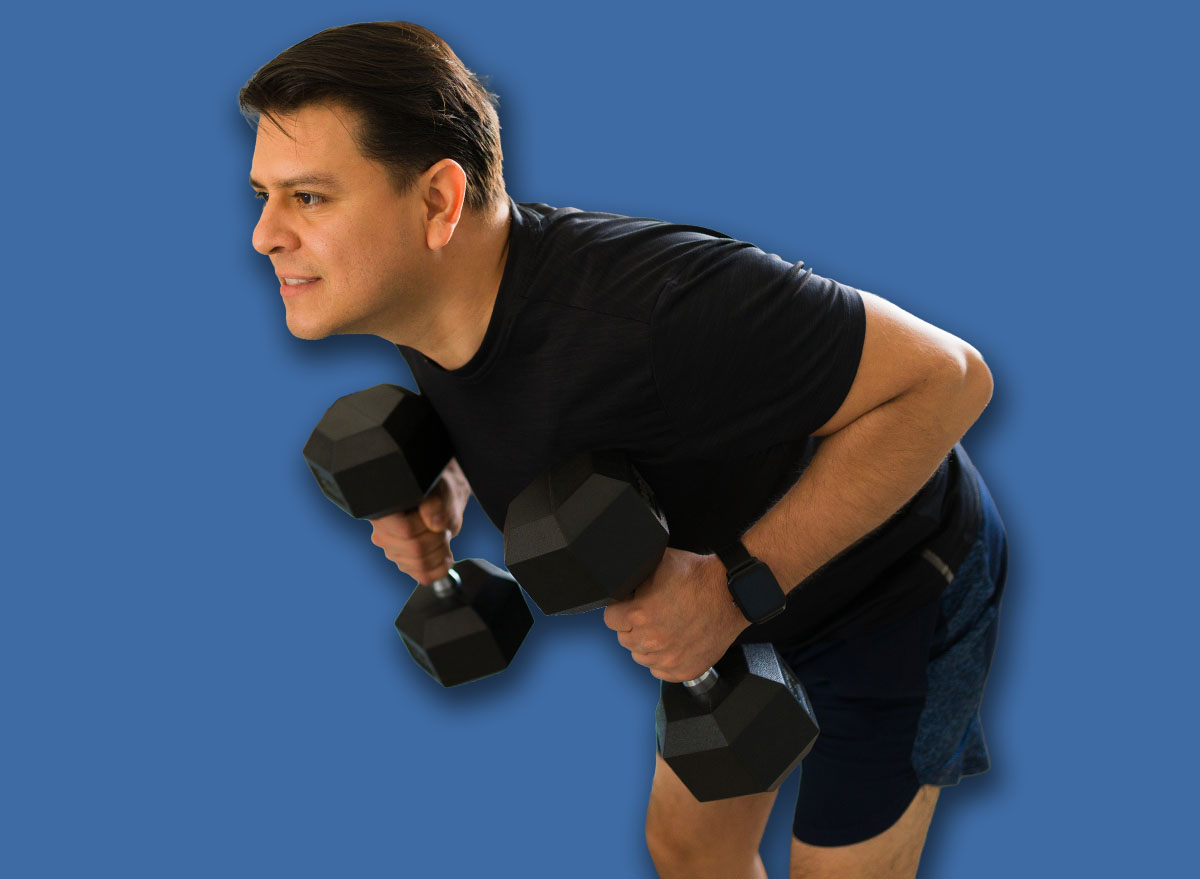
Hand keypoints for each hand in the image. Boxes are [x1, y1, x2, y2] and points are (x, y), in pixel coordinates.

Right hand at [369, 459, 470, 584]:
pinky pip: (423, 576)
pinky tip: (444, 556)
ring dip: (442, 552)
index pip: (405, 530)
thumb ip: (435, 504)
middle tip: (444, 528)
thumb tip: (434, 523)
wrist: (439, 500)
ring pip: (421, 565)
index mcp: (384, 512)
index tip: (437, 519)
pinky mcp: (404, 564)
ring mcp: (392, 551)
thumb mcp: (438, 491)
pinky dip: (440, 568)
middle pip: (415, 550)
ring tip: (443, 538)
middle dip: (439, 540)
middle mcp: (382, 533)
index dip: (427, 526)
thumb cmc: (435, 491)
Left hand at [603, 549, 749, 682]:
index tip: (629, 607)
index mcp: (640, 614)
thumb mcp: (660, 561)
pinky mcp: (685, 670)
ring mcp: (669, 658)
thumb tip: (623, 578)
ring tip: (664, 628)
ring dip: (647, 645)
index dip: (620, 610)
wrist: (732, 593)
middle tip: (651, 615)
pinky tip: (674, 643)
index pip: (611, 619)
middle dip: (633, 626)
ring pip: (641, 657)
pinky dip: (664, 660)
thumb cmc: (700, 577)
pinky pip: (660, 671)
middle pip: (625, 639)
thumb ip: (636, 574)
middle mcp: (652, 640)